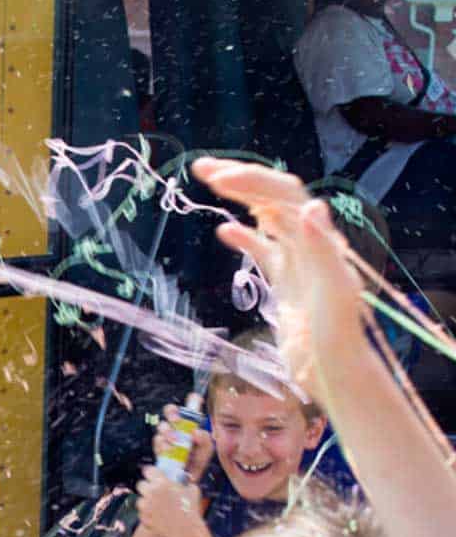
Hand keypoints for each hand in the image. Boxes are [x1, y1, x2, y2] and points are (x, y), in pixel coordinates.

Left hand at [135, 464, 203, 536]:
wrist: (185, 530)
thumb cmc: (190, 509)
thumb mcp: (192, 490)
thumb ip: (184, 483)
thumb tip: (183, 479)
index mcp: (162, 483)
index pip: (148, 470)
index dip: (150, 472)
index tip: (151, 475)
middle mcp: (151, 492)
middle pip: (140, 484)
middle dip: (146, 487)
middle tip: (153, 491)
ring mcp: (145, 506)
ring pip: (140, 499)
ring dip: (146, 501)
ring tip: (157, 506)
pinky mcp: (143, 517)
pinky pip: (141, 512)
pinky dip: (147, 514)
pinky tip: (157, 516)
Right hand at [153, 403, 212, 483]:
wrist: (182, 482)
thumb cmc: (195, 465)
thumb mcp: (206, 452)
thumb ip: (205, 441)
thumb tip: (196, 432)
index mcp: (190, 427)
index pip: (190, 409)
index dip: (191, 401)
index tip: (193, 399)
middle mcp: (177, 429)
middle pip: (170, 411)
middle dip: (172, 413)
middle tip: (177, 421)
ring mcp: (166, 438)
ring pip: (162, 425)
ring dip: (168, 432)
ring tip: (174, 442)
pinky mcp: (158, 448)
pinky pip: (157, 440)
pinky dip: (162, 444)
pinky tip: (168, 450)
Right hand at [191, 158, 363, 413]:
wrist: (332, 368)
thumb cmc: (335, 335)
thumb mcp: (332, 290)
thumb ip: (322, 248)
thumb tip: (308, 206)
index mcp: (318, 239)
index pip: (284, 194)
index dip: (252, 181)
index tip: (216, 178)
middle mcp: (308, 242)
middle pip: (273, 196)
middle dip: (239, 177)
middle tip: (200, 167)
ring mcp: (296, 260)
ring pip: (266, 216)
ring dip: (239, 197)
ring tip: (208, 181)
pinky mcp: (286, 281)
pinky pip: (264, 250)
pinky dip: (243, 237)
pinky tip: (223, 232)